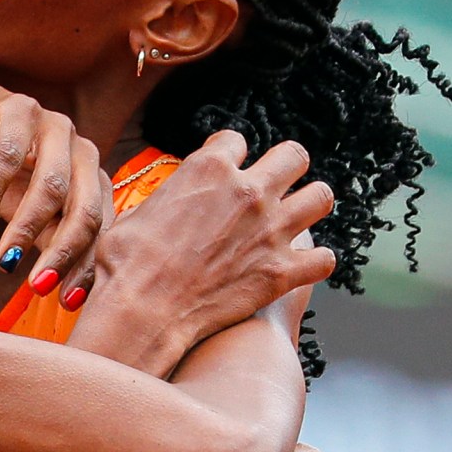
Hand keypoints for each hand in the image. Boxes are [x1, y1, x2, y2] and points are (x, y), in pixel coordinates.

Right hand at [0, 67, 109, 290]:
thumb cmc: (7, 169)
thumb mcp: (29, 208)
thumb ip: (50, 238)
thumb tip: (63, 288)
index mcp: (93, 177)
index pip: (99, 228)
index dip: (85, 266)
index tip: (66, 302)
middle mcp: (83, 151)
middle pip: (83, 207)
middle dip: (63, 252)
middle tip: (39, 286)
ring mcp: (55, 127)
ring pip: (50, 185)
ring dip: (25, 228)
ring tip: (3, 261)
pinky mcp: (20, 110)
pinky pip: (7, 156)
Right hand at [82, 131, 335, 356]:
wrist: (142, 311)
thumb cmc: (127, 264)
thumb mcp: (135, 212)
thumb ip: (166, 197)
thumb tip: (166, 200)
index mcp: (208, 169)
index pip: (235, 141)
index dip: (228, 155)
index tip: (225, 169)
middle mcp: (248, 192)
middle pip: (294, 156)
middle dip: (286, 166)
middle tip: (273, 183)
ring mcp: (271, 231)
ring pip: (320, 197)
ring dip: (308, 205)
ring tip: (295, 217)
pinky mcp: (282, 271)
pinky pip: (324, 259)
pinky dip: (314, 263)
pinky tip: (299, 266)